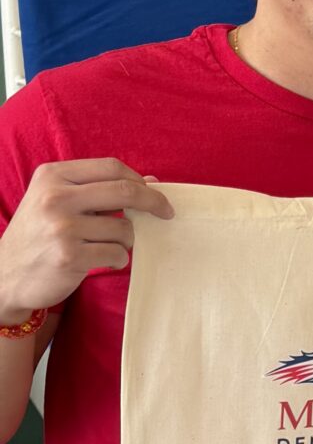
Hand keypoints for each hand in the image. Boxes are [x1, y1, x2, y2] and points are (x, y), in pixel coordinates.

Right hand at [0, 157, 172, 320]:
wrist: (4, 276)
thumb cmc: (38, 236)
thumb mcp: (56, 201)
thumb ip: (98, 189)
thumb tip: (151, 181)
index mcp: (52, 176)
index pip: (111, 167)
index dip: (139, 180)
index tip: (153, 192)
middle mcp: (55, 198)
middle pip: (125, 191)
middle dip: (154, 202)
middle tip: (166, 213)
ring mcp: (62, 228)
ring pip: (125, 228)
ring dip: (127, 240)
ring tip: (106, 246)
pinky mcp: (70, 257)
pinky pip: (117, 254)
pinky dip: (117, 259)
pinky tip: (100, 262)